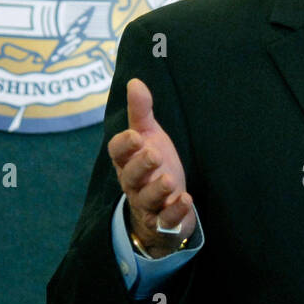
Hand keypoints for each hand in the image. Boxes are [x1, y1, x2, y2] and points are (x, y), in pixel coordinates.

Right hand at [107, 78, 196, 257]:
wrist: (161, 206)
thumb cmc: (153, 166)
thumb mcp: (149, 137)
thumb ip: (141, 112)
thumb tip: (135, 81)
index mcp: (127, 161)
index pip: (117, 152)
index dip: (124, 145)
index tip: (135, 135)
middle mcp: (134, 183)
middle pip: (130, 176)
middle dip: (141, 166)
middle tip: (154, 154)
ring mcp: (148, 204)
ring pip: (147, 199)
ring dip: (158, 190)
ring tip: (169, 180)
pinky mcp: (163, 221)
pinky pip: (165, 220)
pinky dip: (174, 212)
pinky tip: (185, 200)